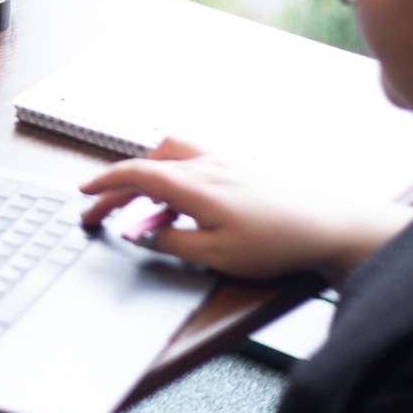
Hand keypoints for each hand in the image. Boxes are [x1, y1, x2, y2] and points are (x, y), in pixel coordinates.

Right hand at [79, 138, 412, 282]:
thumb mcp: (215, 255)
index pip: (136, 173)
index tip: (83, 194)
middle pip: (147, 164)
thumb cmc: (277, 242)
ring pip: (169, 158)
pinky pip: (190, 166)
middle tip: (97, 212)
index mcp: (195, 184)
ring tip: (139, 211)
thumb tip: (139, 234)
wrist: (329, 227)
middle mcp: (205, 165)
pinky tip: (178, 210)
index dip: (105, 184)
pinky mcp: (237, 170)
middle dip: (117, 187)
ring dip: (146, 178)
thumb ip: (170, 242)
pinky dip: (171, 181)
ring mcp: (223, 164)